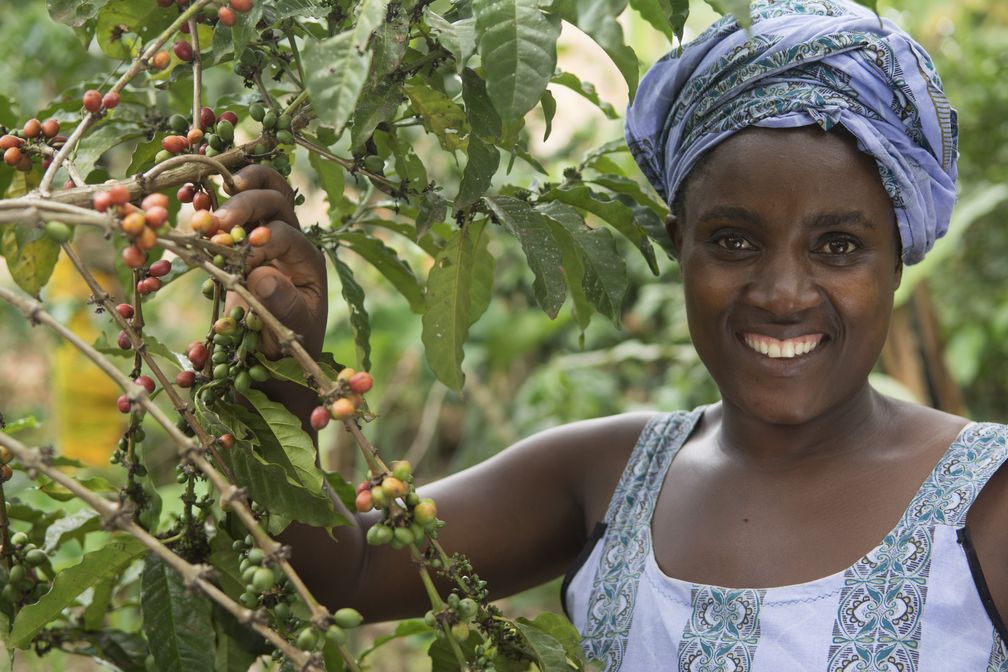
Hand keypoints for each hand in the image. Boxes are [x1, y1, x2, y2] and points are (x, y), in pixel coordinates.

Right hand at [215, 165, 326, 359]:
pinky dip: (214, 196)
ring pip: (260, 190)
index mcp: (308, 260)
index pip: (286, 235)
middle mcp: (290, 239)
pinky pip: (233, 206)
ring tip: (210, 197)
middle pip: (276, 200)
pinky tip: (193, 197)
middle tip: (219, 221)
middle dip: (247, 204)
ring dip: (235, 189)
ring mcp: (266, 233)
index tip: (242, 258)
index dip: (264, 241)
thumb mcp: (294, 329)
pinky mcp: (241, 237)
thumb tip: (261, 275)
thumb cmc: (290, 339)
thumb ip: (283, 305)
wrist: (275, 347)